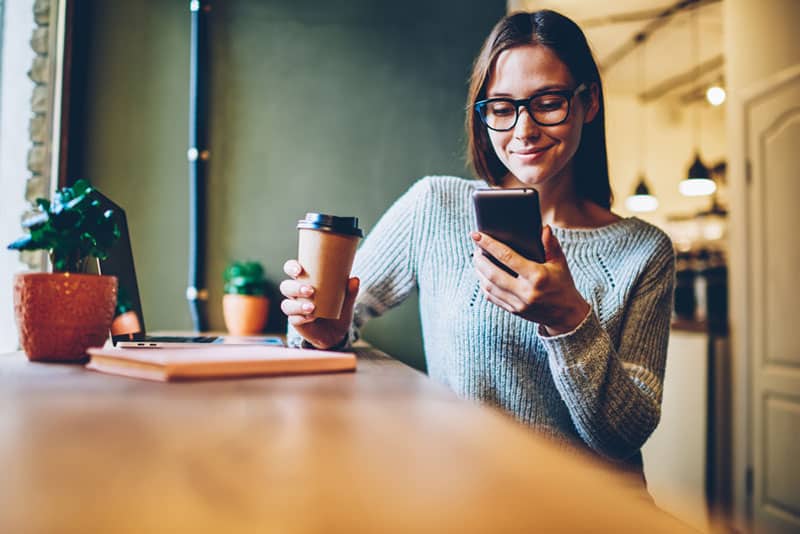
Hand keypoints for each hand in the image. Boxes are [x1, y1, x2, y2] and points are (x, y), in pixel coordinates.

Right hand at [279, 259, 358, 348]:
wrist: (336, 332)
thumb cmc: (337, 309)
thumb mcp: (346, 300)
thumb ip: (350, 291)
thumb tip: (354, 279)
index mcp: (305, 281)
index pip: (291, 270)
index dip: (291, 267)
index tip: (299, 270)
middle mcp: (296, 294)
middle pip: (286, 287)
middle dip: (295, 287)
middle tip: (310, 290)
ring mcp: (295, 308)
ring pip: (287, 304)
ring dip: (298, 305)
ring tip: (312, 307)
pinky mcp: (296, 322)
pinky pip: (293, 319)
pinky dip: (301, 318)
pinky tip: (311, 317)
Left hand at [472, 225, 589, 335]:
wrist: (566, 314)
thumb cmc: (562, 283)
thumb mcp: (560, 263)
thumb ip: (551, 245)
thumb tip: (544, 228)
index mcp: (537, 276)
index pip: (507, 257)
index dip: (489, 245)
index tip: (477, 235)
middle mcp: (526, 292)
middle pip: (492, 273)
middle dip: (479, 259)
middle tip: (475, 248)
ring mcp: (518, 304)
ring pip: (488, 286)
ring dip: (479, 272)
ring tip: (477, 260)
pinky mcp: (513, 311)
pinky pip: (491, 297)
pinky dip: (484, 285)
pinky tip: (482, 275)